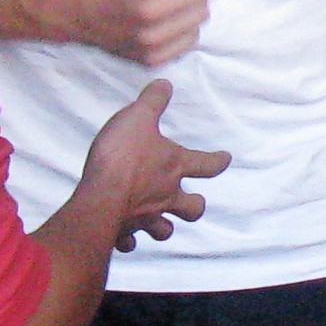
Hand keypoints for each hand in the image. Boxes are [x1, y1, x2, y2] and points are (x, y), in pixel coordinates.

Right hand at [77, 79, 224, 242]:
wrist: (100, 196)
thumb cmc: (122, 155)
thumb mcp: (138, 117)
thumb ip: (153, 101)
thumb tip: (166, 84)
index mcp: (175, 167)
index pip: (207, 164)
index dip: (217, 161)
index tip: (225, 158)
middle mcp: (166, 196)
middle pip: (193, 208)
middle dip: (194, 206)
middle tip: (192, 202)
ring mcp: (146, 218)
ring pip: (165, 231)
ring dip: (164, 227)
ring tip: (158, 222)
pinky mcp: (122, 232)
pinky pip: (128, 242)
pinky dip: (127, 239)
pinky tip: (123, 237)